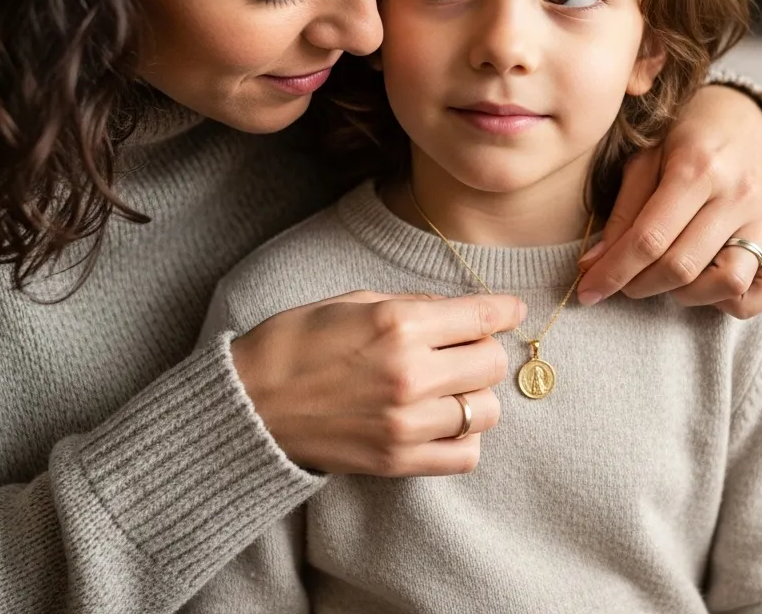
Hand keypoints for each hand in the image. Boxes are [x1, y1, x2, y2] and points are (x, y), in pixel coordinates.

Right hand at [231, 291, 525, 476]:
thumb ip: (413, 305)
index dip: (504, 309)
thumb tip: (458, 310)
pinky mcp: (397, 460)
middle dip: (484, 349)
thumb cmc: (296, 342)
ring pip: (486, 410)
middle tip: (463, 346)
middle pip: (492, 363)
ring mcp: (406, 423)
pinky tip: (441, 420)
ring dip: (476, 394)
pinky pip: (464, 454)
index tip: (511, 309)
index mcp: (398, 324)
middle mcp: (410, 374)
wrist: (250, 403)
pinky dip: (463, 437)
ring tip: (449, 385)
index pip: (481, 315)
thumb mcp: (354, 301)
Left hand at [576, 85, 761, 317]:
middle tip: (619, 283)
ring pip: (727, 284)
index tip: (588, 291)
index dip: (613, 272)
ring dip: (685, 294)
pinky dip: (733, 299)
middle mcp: (738, 195)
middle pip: (682, 265)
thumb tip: (594, 264)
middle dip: (639, 286)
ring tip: (664, 277)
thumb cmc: (685, 137)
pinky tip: (706, 282)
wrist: (744, 118)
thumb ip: (623, 211)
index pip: (649, 237)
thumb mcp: (646, 158)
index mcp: (697, 167)